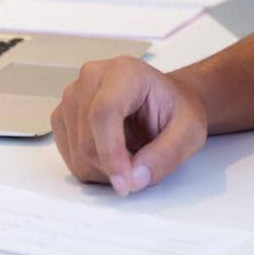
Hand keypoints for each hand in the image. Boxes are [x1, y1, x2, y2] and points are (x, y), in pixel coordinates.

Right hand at [50, 56, 206, 195]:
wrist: (165, 102)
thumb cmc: (176, 110)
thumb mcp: (190, 131)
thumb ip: (167, 154)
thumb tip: (134, 178)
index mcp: (125, 72)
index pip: (104, 113)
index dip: (111, 153)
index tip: (126, 182)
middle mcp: (92, 78)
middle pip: (87, 140)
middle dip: (114, 167)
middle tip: (142, 168)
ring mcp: (72, 96)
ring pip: (77, 154)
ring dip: (105, 170)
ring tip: (132, 155)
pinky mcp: (63, 116)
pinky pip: (70, 157)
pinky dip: (93, 168)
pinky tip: (114, 155)